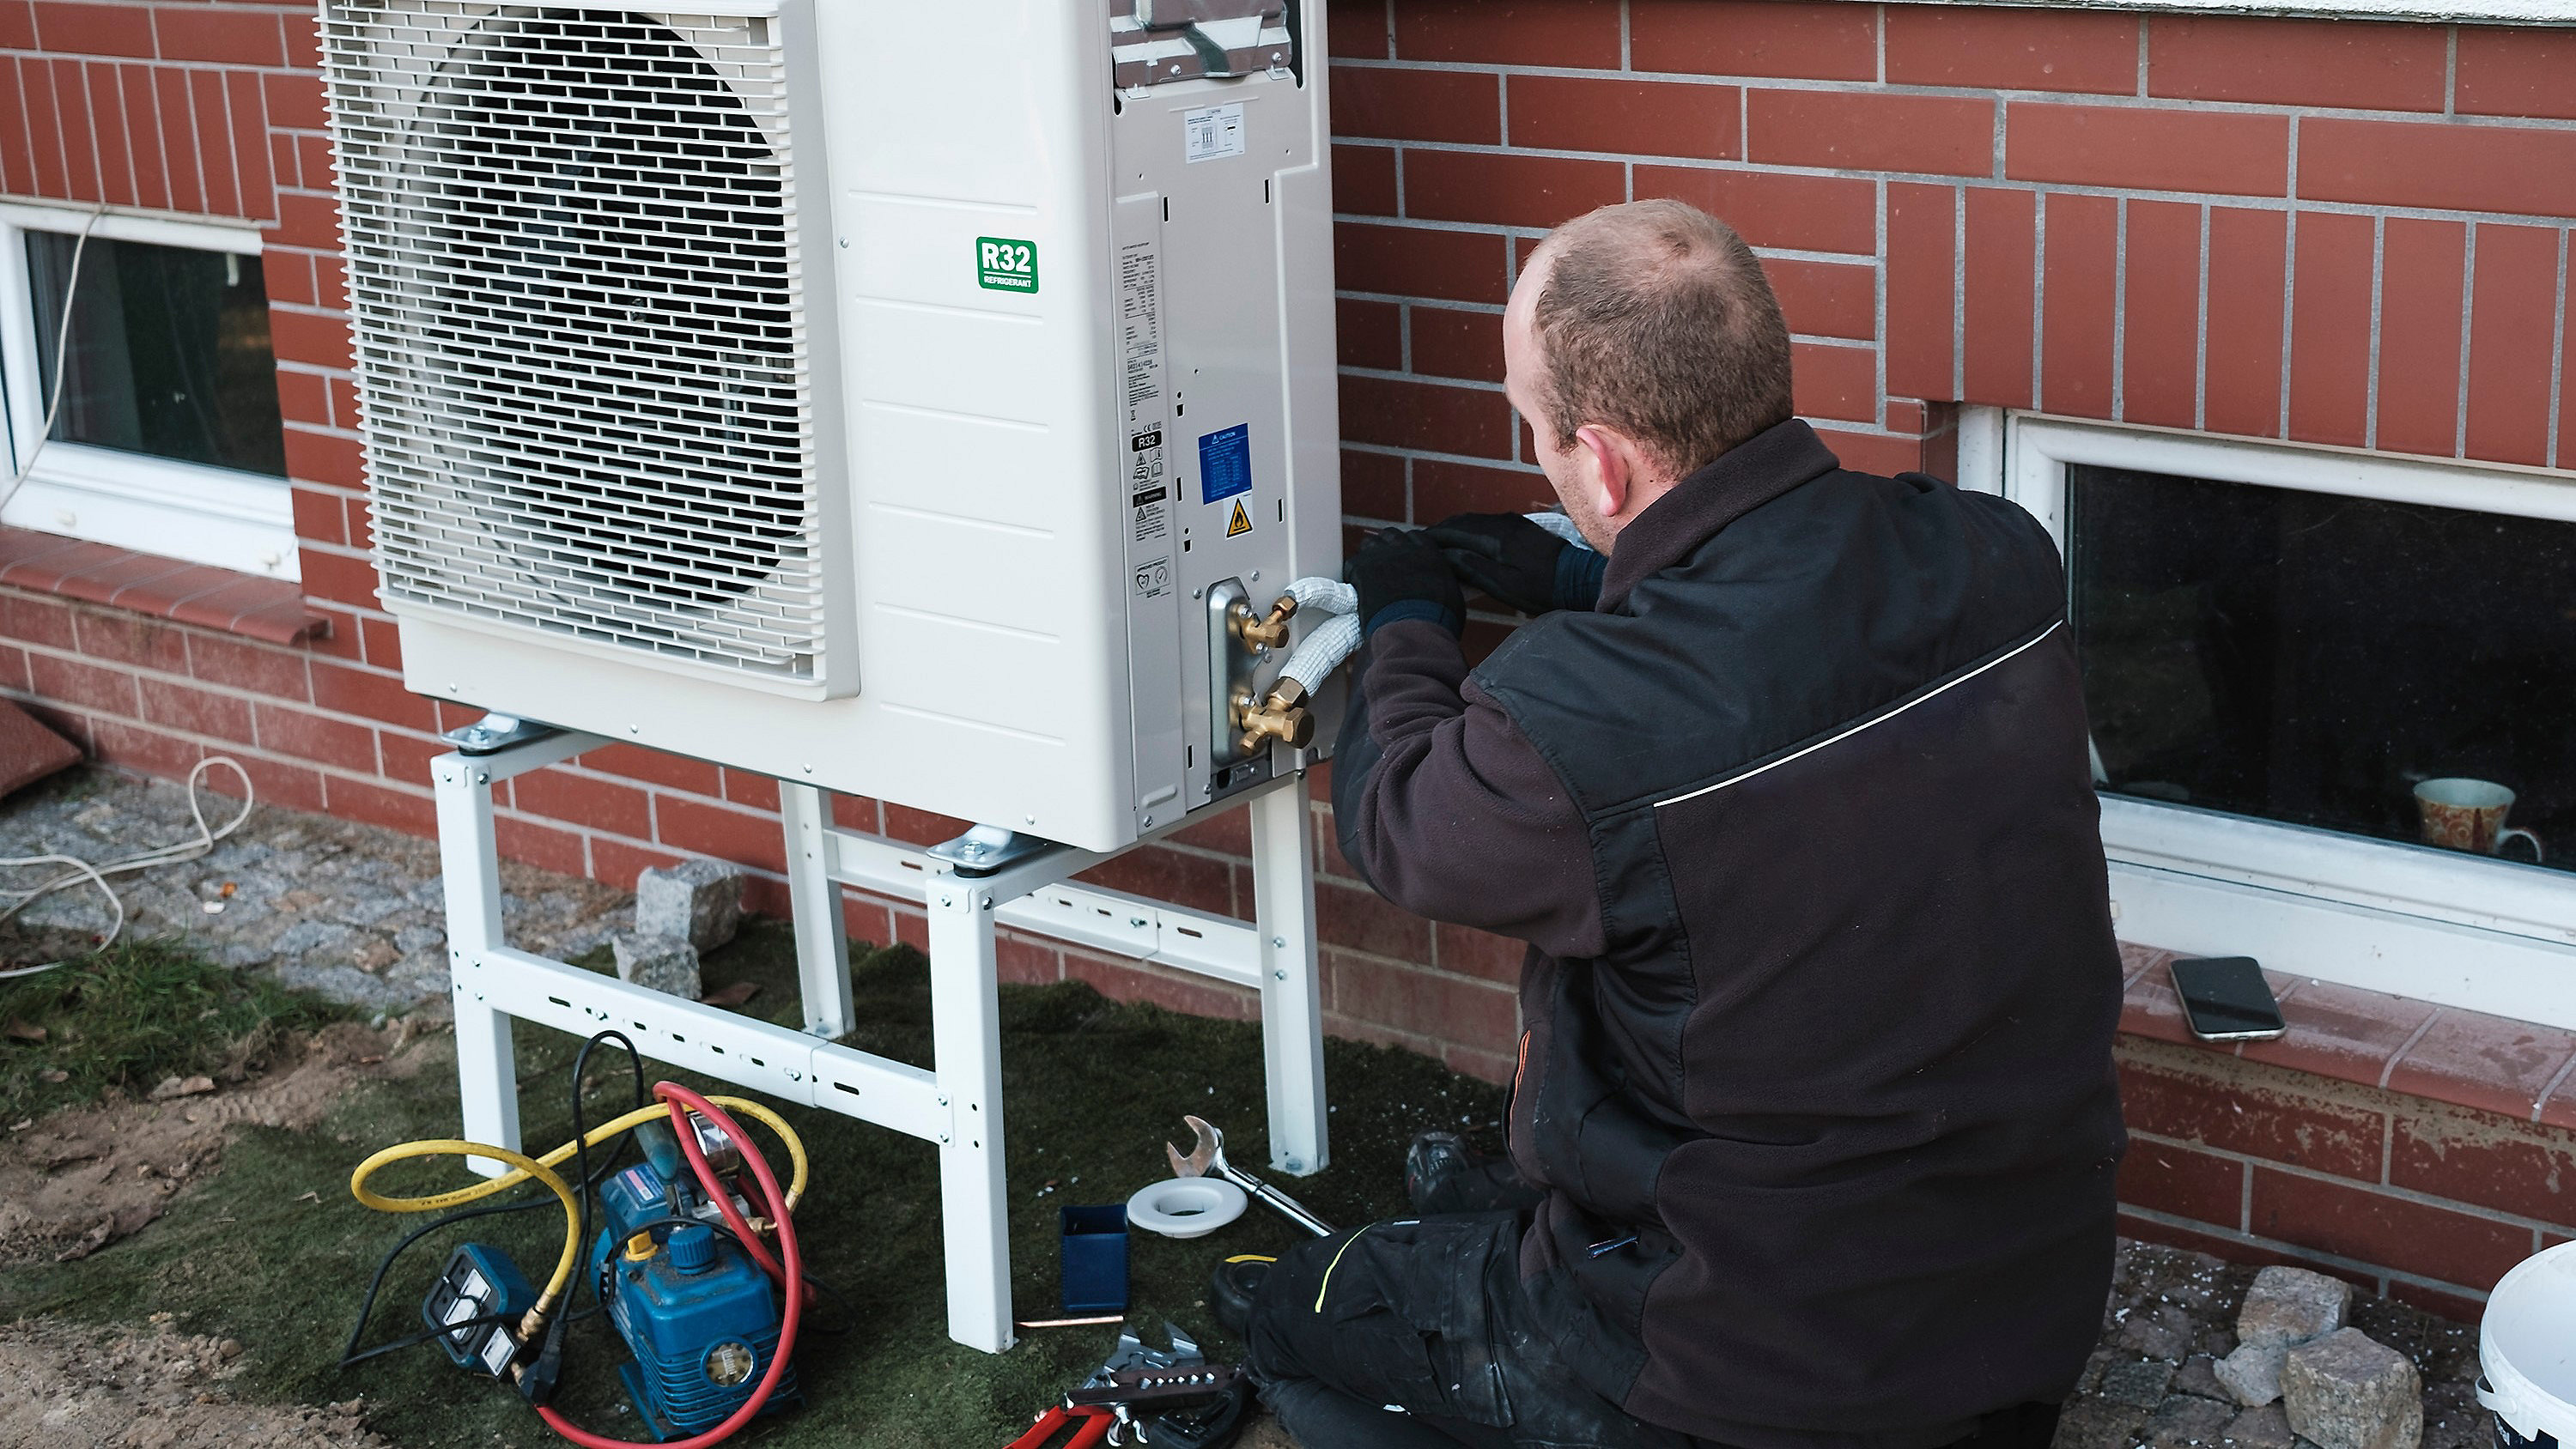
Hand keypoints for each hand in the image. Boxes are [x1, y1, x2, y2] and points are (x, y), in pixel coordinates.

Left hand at [1345, 527, 1463, 635]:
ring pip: (1369, 544)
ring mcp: (1382, 555)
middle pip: (1390, 535)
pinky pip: (1352, 564)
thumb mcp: (1452, 597)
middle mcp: (1405, 548)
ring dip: (1368, 556)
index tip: (1404, 557)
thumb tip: (1441, 589)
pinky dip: (1353, 574)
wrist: (1414, 629)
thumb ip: (1443, 584)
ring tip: (1368, 575)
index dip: (1407, 547)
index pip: (1414, 537)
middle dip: (1386, 546)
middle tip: (1383, 564)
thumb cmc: (1437, 620)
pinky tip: (1357, 588)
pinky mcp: (1362, 567)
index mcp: (1428, 554)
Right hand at [1422, 512, 1605, 614]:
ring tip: (1440, 543)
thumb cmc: (1542, 588)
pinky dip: (1471, 529)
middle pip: (1463, 521)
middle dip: (1441, 531)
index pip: (1455, 530)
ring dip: (1456, 529)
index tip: (1417, 545)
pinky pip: (1488, 522)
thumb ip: (1474, 568)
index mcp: (1497, 537)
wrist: (1578, 579)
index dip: (1434, 538)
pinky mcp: (1522, 527)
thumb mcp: (1505, 585)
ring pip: (1475, 520)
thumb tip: (1447, 556)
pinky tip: (1467, 541)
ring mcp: (1514, 522)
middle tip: (1423, 543)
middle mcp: (1504, 523)